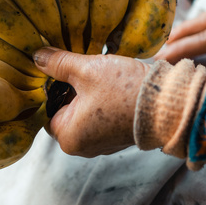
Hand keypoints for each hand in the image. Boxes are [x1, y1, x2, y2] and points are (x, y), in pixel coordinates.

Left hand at [33, 48, 150, 157]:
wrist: (168, 103)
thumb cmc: (124, 91)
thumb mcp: (86, 70)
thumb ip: (58, 63)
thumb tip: (37, 57)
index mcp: (68, 137)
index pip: (47, 109)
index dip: (53, 87)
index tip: (63, 71)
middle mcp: (82, 147)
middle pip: (65, 111)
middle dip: (72, 90)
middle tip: (83, 71)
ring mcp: (102, 144)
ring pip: (84, 113)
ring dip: (89, 94)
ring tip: (101, 77)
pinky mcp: (117, 137)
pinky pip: (101, 117)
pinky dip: (104, 102)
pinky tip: (113, 87)